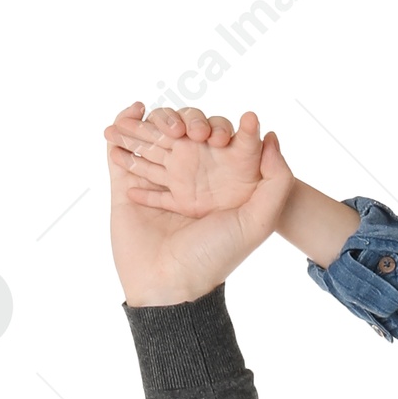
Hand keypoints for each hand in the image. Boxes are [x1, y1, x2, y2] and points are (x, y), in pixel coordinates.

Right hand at [104, 101, 294, 304]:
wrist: (169, 286)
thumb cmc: (214, 259)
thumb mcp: (257, 224)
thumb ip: (276, 182)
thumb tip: (270, 136)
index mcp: (217, 184)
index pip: (220, 138)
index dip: (222, 127)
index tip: (220, 136)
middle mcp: (188, 178)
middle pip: (185, 128)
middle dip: (186, 118)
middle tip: (188, 134)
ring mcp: (157, 180)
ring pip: (153, 134)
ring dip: (155, 120)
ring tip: (165, 129)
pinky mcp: (126, 185)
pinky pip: (120, 148)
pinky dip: (124, 123)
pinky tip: (134, 113)